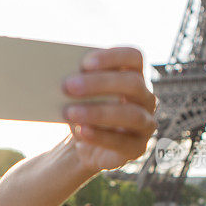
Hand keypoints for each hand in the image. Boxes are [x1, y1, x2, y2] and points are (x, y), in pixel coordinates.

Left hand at [62, 46, 157, 171]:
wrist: (87, 144)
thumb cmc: (85, 109)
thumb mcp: (81, 94)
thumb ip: (78, 81)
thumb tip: (59, 74)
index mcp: (134, 75)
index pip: (133, 57)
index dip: (112, 57)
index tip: (84, 63)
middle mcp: (146, 97)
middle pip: (132, 84)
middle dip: (99, 83)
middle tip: (68, 86)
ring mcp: (146, 123)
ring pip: (131, 114)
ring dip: (98, 112)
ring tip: (70, 112)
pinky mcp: (137, 148)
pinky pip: (122, 142)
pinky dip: (100, 136)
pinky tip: (81, 131)